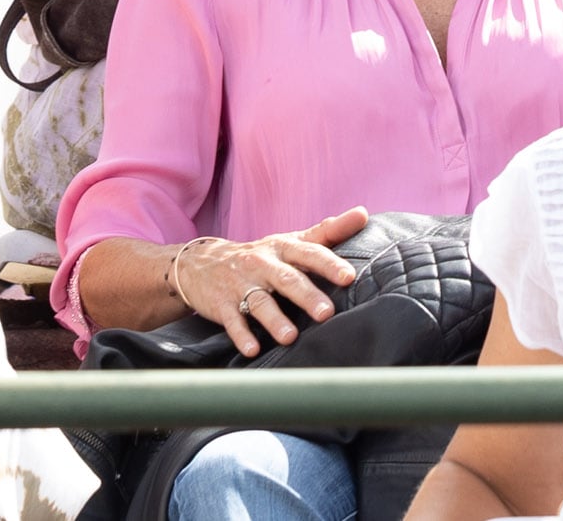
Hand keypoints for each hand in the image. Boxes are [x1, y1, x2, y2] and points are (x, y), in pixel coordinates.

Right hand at [176, 207, 367, 357]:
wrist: (199, 264)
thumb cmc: (259, 256)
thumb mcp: (289, 241)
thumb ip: (327, 231)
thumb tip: (363, 213)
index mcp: (282, 248)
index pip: (308, 253)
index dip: (328, 264)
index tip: (348, 276)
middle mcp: (261, 264)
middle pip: (286, 279)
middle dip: (306, 295)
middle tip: (326, 312)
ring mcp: (240, 284)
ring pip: (259, 302)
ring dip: (274, 319)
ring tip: (290, 336)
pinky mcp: (222, 304)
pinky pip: (232, 320)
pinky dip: (241, 334)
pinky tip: (252, 349)